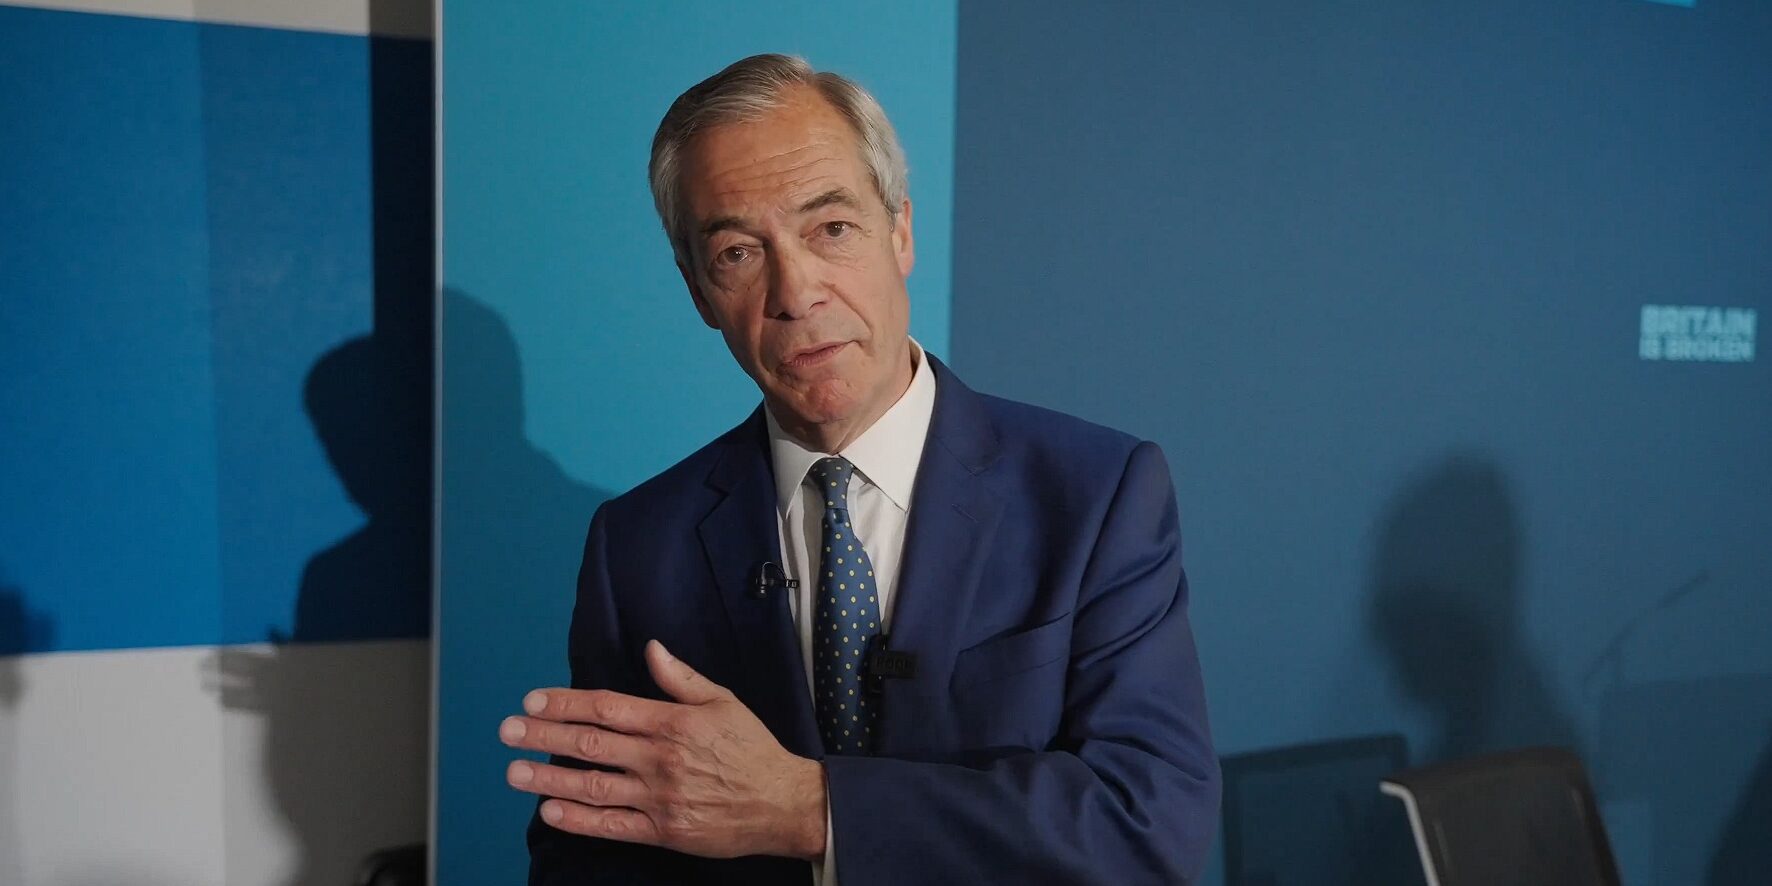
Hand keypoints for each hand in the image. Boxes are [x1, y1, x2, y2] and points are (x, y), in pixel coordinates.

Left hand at [501, 640, 827, 861]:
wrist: (783, 803)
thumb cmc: (752, 749)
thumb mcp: (723, 701)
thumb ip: (681, 678)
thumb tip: (650, 649)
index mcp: (672, 722)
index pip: (607, 707)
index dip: (565, 703)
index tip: (534, 700)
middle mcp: (660, 758)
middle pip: (590, 743)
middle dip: (543, 736)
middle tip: (508, 731)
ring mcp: (659, 797)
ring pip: (592, 786)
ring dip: (548, 778)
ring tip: (514, 771)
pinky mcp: (663, 831)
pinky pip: (612, 825)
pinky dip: (578, 819)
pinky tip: (550, 810)